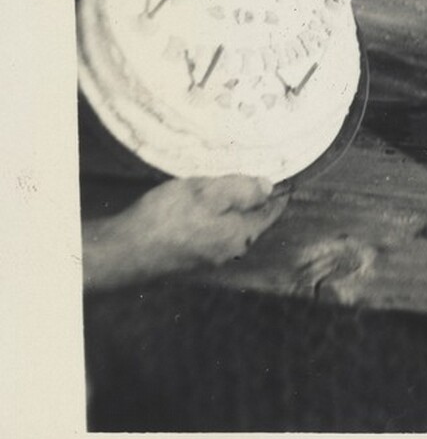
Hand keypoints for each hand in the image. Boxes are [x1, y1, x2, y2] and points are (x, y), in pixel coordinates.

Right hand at [82, 175, 289, 289]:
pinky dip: (213, 219)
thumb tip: (270, 187)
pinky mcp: (187, 258)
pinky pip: (210, 234)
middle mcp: (228, 252)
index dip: (279, 196)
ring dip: (232, 211)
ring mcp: (207, 258)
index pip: (269, 213)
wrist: (125, 252)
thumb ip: (243, 190)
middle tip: (259, 180)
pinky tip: (200, 208)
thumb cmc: (168, 218)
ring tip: (229, 189)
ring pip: (229, 229)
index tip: (290, 184)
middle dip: (255, 203)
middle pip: (250, 223)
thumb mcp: (209, 193)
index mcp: (240, 235)